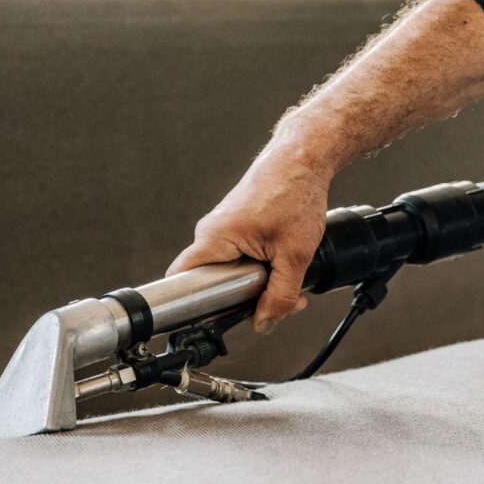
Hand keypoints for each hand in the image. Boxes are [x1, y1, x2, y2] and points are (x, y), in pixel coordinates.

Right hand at [167, 125, 332, 333]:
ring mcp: (223, 230)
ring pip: (230, 272)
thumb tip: (264, 324)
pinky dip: (261, 265)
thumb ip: (280, 295)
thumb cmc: (295, 194)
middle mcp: (211, 233)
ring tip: (287, 271)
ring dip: (258, 281)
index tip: (211, 321)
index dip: (192, 306)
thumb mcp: (294, 255)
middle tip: (277, 298)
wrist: (303, 158)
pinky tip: (282, 259)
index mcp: (214, 239)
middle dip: (245, 298)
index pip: (180, 280)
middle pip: (212, 283)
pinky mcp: (236, 227)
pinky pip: (239, 258)